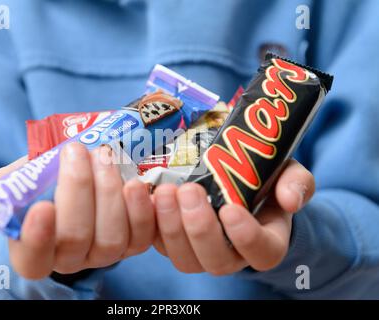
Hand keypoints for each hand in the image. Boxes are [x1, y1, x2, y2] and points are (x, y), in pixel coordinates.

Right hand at [0, 143, 155, 278]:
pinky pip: (142, 236)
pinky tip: (136, 183)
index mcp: (37, 249)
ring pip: (111, 238)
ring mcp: (105, 252)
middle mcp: (72, 258)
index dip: (36, 239)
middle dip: (78, 192)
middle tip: (77, 152)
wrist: (86, 173)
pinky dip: (141, 210)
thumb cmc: (51, 179)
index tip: (42, 206)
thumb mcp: (22, 180)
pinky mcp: (134, 242)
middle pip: (75, 239)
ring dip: (110, 195)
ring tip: (106, 157)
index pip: (33, 259)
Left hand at [153, 159, 314, 274]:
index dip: (246, 237)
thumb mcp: (287, 173)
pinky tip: (145, 196)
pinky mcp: (172, 241)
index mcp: (265, 242)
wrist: (236, 181)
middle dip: (200, 228)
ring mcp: (199, 251)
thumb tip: (290, 200)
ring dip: (171, 226)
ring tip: (165, 191)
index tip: (231, 209)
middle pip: (215, 261)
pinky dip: (148, 222)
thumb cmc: (265, 180)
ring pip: (183, 257)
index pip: (261, 253)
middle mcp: (231, 255)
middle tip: (190, 191)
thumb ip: (297, 183)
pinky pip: (157, 243)